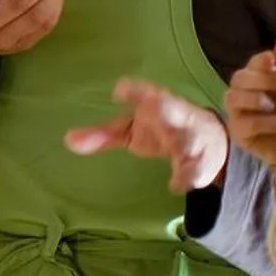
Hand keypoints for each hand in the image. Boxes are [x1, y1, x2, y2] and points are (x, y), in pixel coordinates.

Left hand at [64, 78, 228, 192]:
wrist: (208, 139)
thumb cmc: (159, 127)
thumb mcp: (129, 129)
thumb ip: (101, 135)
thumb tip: (67, 140)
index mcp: (155, 104)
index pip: (143, 93)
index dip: (133, 90)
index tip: (118, 90)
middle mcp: (174, 117)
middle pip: (170, 109)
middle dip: (163, 107)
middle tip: (152, 104)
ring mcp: (191, 137)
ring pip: (189, 141)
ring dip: (184, 149)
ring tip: (174, 164)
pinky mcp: (202, 159)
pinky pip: (197, 168)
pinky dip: (188, 177)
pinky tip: (177, 186)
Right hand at [226, 44, 275, 168]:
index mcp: (263, 81)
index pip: (252, 64)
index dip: (259, 61)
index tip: (272, 60)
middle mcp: (248, 95)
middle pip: (238, 78)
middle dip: (261, 78)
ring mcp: (241, 115)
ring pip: (232, 97)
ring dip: (255, 98)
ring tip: (275, 106)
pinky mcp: (240, 135)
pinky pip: (242, 122)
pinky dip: (264, 122)